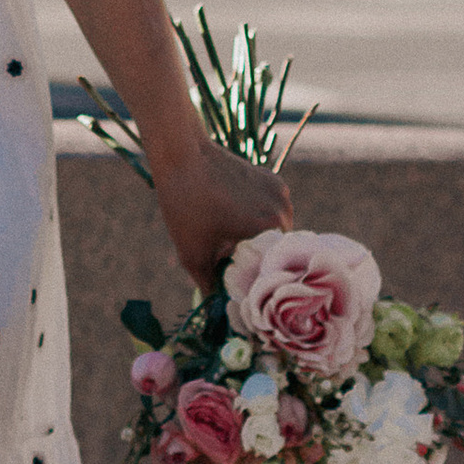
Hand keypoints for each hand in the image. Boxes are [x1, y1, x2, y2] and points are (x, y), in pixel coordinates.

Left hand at [153, 137, 292, 303]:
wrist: (180, 151)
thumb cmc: (184, 202)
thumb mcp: (192, 253)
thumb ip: (208, 286)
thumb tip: (216, 312)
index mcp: (269, 228)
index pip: (269, 272)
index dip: (251, 283)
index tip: (232, 287)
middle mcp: (283, 211)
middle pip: (273, 252)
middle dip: (253, 261)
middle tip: (225, 263)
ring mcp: (281, 193)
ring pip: (273, 233)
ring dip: (255, 239)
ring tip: (226, 238)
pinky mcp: (274, 180)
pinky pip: (270, 212)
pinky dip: (256, 219)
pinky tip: (231, 216)